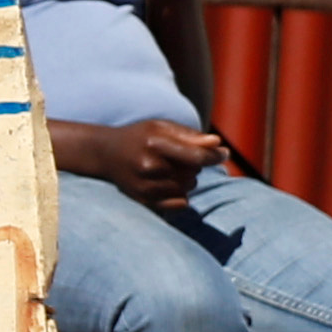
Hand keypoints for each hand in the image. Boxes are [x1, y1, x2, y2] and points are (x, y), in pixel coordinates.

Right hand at [55, 116, 227, 207]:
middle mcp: (148, 166)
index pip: (196, 156)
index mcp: (155, 143)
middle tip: (179, 157)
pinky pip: (180, 204)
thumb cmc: (141, 137)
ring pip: (188, 188)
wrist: (106, 154)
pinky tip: (169, 184)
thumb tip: (217, 144)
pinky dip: (181, 195)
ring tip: (170, 169)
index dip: (215, 156)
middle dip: (195, 165)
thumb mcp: (162, 127)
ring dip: (188, 180)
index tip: (225, 153)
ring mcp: (144, 186)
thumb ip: (191, 136)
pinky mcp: (143, 201)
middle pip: (194, 173)